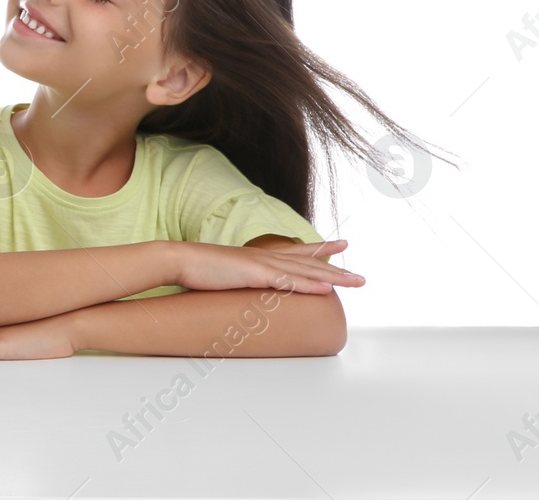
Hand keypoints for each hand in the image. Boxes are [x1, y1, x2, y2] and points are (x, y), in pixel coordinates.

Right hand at [172, 238, 362, 293]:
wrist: (177, 260)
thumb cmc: (195, 271)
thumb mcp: (223, 278)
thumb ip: (237, 283)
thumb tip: (241, 294)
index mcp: (258, 259)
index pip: (295, 253)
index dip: (319, 250)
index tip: (340, 245)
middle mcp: (264, 258)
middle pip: (308, 262)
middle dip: (337, 267)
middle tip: (361, 275)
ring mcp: (261, 265)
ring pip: (305, 270)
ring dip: (333, 277)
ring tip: (356, 282)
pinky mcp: (254, 274)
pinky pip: (287, 280)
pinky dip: (308, 283)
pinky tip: (325, 288)